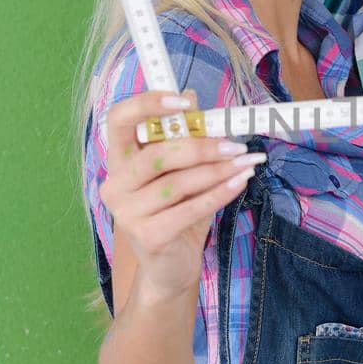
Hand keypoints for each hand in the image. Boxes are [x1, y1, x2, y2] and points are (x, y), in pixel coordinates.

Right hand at [99, 89, 264, 303]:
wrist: (170, 268)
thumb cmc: (175, 212)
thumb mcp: (180, 172)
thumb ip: (182, 137)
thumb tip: (191, 96)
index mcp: (118, 161)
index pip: (118, 121)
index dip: (147, 105)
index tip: (183, 102)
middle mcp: (115, 185)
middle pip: (157, 153)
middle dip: (201, 146)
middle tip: (235, 143)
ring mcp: (127, 213)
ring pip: (179, 182)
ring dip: (219, 170)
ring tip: (247, 162)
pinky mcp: (148, 236)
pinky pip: (191, 207)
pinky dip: (220, 193)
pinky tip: (240, 182)